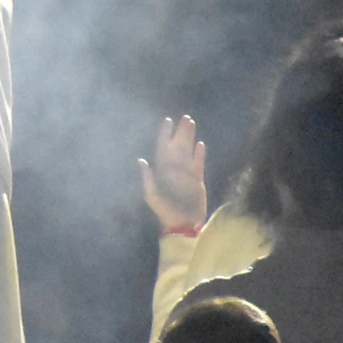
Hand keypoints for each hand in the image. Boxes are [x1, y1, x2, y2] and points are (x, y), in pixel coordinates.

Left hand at [140, 115, 210, 232]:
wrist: (182, 224)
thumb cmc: (165, 211)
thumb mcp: (152, 195)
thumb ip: (147, 178)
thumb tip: (141, 160)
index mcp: (162, 171)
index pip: (163, 148)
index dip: (165, 134)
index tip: (168, 120)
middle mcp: (174, 170)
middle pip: (178, 146)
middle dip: (181, 132)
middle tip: (185, 118)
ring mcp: (186, 174)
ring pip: (188, 151)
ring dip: (190, 138)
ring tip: (192, 125)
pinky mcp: (197, 180)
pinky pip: (198, 164)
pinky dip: (199, 154)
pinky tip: (200, 144)